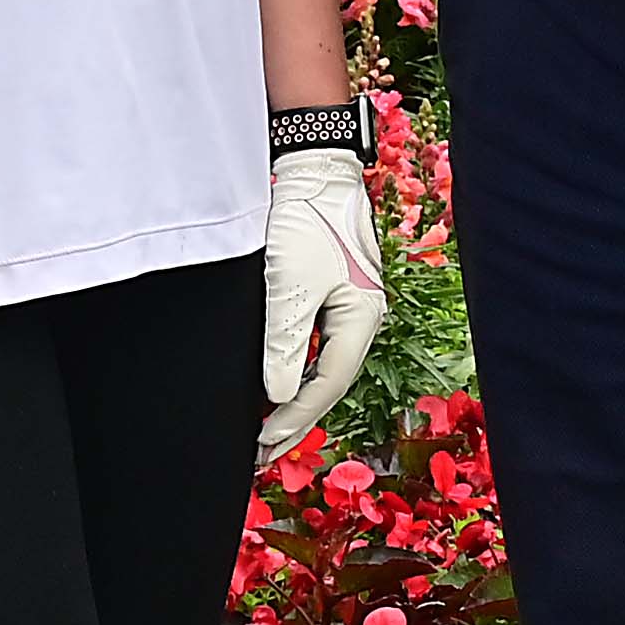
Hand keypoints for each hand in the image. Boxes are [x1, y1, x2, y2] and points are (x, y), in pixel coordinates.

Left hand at [258, 145, 388, 461]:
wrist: (315, 168)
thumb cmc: (308, 220)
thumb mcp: (289, 285)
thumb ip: (284, 343)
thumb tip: (276, 395)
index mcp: (362, 319)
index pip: (327, 384)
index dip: (294, 418)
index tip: (261, 443)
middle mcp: (361, 318)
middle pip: (328, 383)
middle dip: (296, 421)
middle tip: (261, 456)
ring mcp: (349, 308)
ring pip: (322, 368)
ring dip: (294, 401)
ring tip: (267, 433)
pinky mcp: (333, 295)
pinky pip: (317, 349)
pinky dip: (296, 374)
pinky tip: (277, 389)